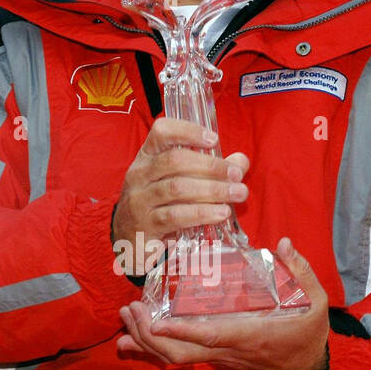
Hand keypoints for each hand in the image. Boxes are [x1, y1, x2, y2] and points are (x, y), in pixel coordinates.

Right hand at [112, 117, 248, 273]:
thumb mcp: (177, 181)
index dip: (187, 131)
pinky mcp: (146, 224)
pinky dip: (202, 213)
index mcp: (147, 156)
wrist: (130, 238)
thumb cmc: (159, 204)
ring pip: (176, 188)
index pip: (161, 132)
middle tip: (236, 175)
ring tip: (237, 194)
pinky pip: (176, 215)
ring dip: (212, 190)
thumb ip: (209, 170)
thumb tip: (240, 161)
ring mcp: (139, 199)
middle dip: (210, 166)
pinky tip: (221, 213)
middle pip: (174, 161)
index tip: (213, 139)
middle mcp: (139, 174)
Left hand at [116, 238, 329, 369]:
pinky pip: (179, 356)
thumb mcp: (315, 302)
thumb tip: (284, 243)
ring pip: (176, 358)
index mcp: (250, 334)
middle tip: (131, 310)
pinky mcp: (213, 356)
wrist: (307, 365)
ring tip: (126, 316)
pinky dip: (153, 349)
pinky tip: (132, 338)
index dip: (181, 330)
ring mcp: (218, 356)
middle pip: (181, 353)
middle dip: (150, 336)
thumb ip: (300, 271)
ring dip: (146, 342)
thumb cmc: (307, 332)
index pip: (210, 335)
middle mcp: (228, 349)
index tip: (156, 320)